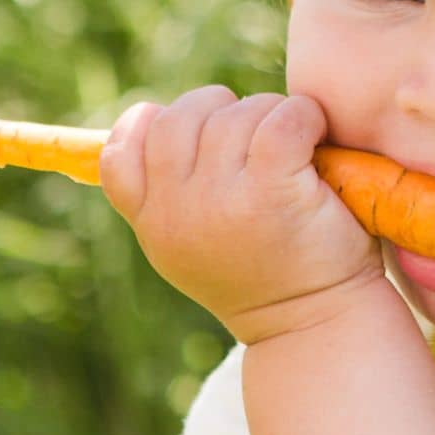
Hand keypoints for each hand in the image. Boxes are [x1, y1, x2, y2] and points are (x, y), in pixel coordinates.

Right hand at [99, 85, 386, 345]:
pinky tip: (315, 136)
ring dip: (269, 113)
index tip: (191, 135)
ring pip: (235, 114)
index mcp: (154, 223)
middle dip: (220, 110)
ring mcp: (221, 200)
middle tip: (256, 136)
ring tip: (294, 144)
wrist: (315, 324)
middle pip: (179, 117)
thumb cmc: (265, 274)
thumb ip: (165, 197)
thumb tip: (149, 120)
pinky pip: (281, 119)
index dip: (147, 125)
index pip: (119, 154)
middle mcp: (177, 211)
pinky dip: (304, 116)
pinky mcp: (272, 190)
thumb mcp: (191, 248)